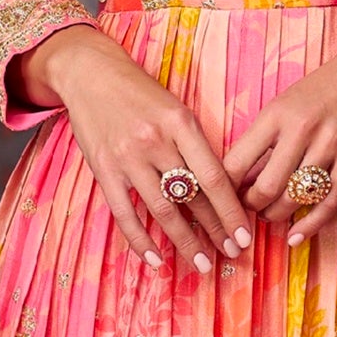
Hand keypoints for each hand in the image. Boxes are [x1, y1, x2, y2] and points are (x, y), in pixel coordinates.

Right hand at [14, 26, 255, 274]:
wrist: (90, 73)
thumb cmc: (140, 93)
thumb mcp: (175, 109)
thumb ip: (195, 145)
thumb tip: (222, 190)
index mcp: (181, 123)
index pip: (213, 176)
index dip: (231, 211)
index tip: (245, 234)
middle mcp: (155, 141)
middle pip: (192, 197)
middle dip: (215, 230)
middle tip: (233, 253)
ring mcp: (127, 157)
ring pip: (162, 210)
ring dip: (185, 241)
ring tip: (201, 263)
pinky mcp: (103, 169)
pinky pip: (124, 213)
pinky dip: (140, 240)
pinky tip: (156, 259)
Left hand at [224, 8, 336, 245]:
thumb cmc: (327, 86)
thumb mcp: (287, 101)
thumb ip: (265, 135)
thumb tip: (238, 174)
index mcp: (276, 113)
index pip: (236, 161)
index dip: (224, 189)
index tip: (223, 197)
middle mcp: (301, 128)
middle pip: (264, 187)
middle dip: (251, 208)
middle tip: (249, 210)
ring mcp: (331, 143)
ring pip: (295, 197)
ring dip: (278, 215)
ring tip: (272, 216)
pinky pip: (329, 201)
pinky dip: (310, 224)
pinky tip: (297, 235)